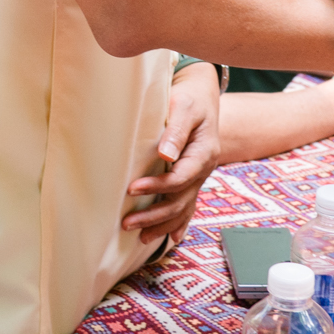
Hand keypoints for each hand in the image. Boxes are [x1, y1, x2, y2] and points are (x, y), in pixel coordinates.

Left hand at [124, 62, 219, 243]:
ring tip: (139, 236)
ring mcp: (199, 176)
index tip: (133, 188)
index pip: (180, 177)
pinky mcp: (192, 178)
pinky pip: (188, 205)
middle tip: (128, 222)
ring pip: (183, 207)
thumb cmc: (190, 99)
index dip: (158, 187)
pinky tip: (171, 237)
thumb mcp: (184, 108)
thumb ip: (176, 130)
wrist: (202, 97)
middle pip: (181, 200)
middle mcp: (204, 169)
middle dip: (155, 214)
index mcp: (204, 152)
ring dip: (162, 224)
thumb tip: (165, 154)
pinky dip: (179, 223)